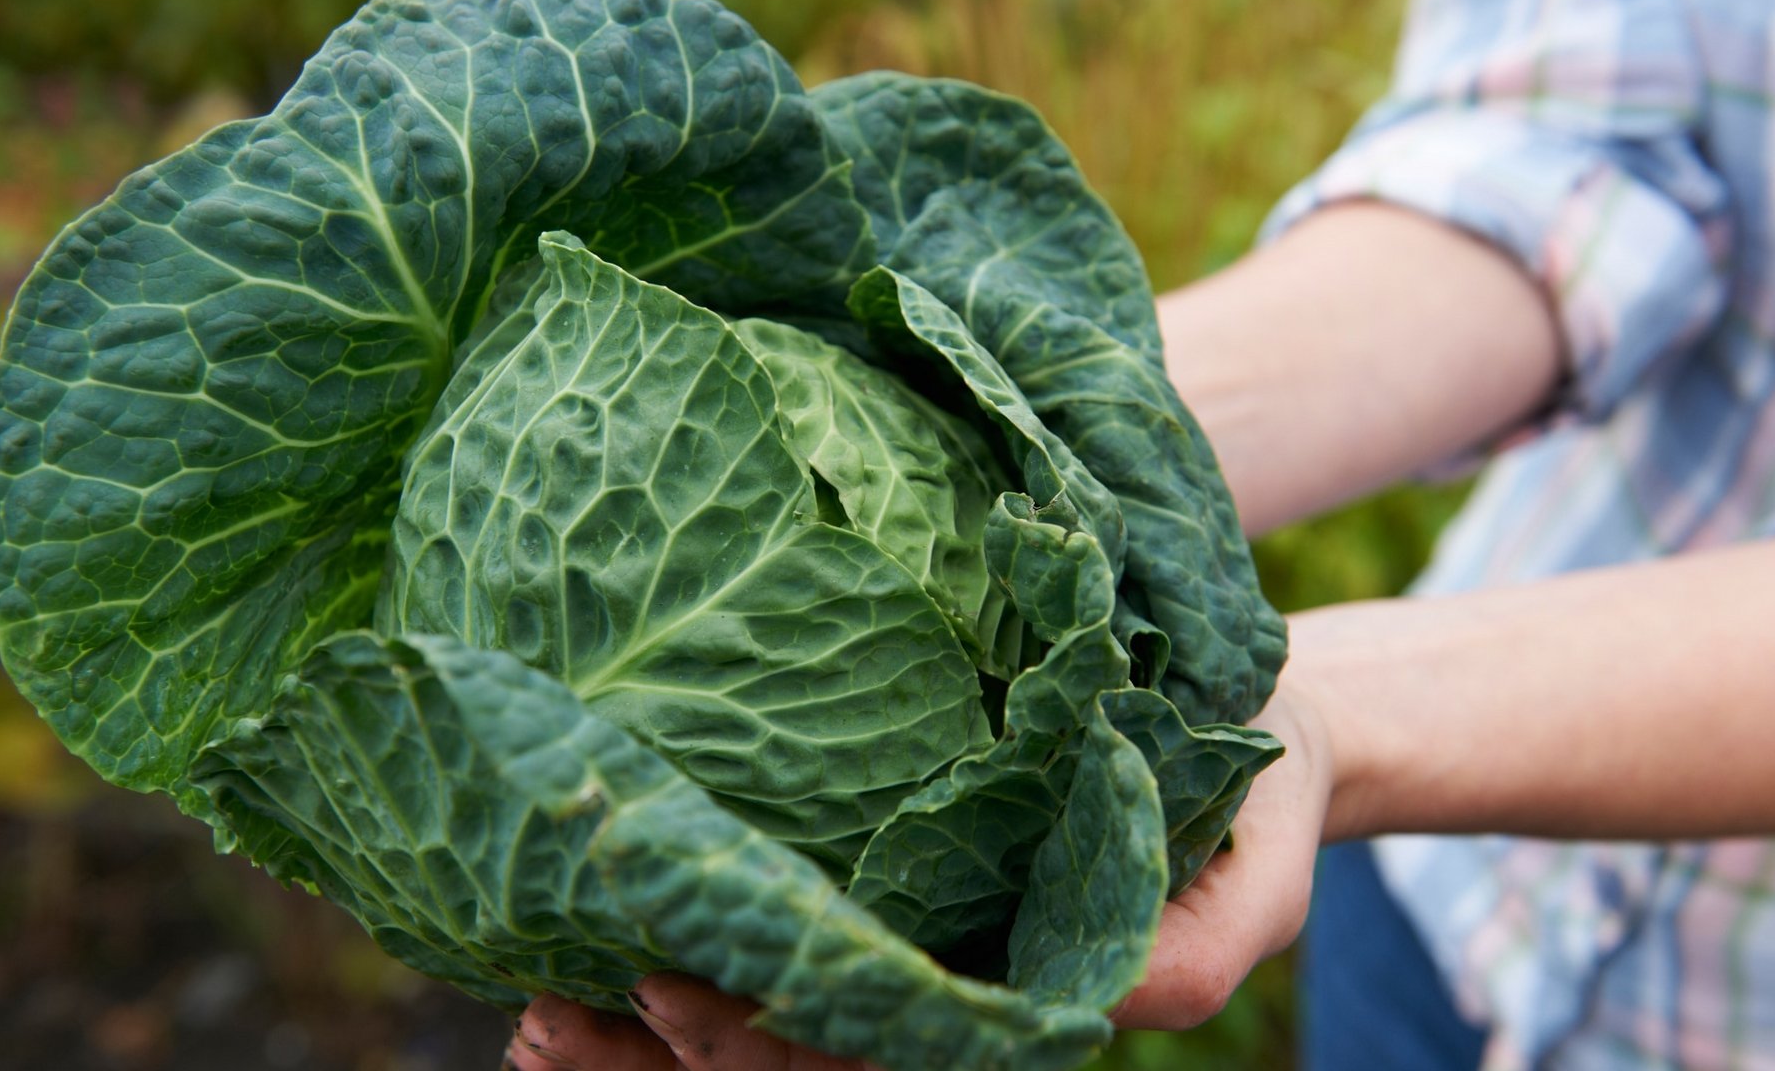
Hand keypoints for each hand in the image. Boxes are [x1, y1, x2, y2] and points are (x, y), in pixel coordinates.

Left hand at [505, 679, 1338, 1066]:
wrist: (1248, 738)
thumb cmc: (1246, 804)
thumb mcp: (1246, 883)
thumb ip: (1181, 959)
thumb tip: (1093, 1007)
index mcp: (1005, 1019)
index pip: (870, 1066)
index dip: (765, 1051)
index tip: (666, 992)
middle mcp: (937, 1003)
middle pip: (786, 1065)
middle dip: (663, 1056)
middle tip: (547, 1014)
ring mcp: (901, 954)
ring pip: (760, 1026)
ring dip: (632, 1043)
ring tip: (526, 1013)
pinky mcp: (880, 895)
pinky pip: (768, 952)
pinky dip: (665, 971)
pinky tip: (567, 965)